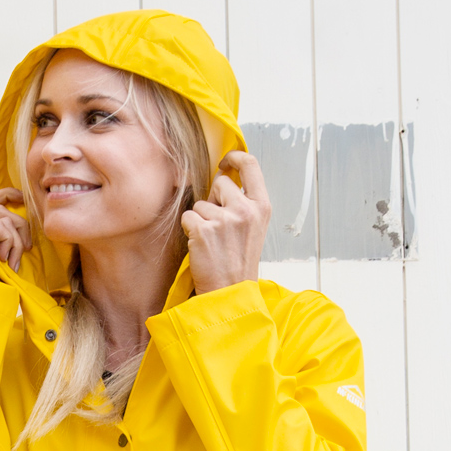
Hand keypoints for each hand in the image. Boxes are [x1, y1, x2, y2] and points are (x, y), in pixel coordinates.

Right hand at [0, 189, 27, 277]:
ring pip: (1, 215)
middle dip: (15, 208)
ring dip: (17, 237)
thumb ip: (7, 240)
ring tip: (16, 259)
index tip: (22, 199)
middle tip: (28, 233)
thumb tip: (25, 224)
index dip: (5, 195)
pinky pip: (0, 227)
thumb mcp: (5, 260)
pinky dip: (11, 242)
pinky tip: (8, 260)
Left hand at [183, 151, 271, 293]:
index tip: (226, 161)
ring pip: (201, 203)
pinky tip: (202, 247)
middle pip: (220, 182)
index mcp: (262, 207)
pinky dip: (190, 230)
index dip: (235, 157)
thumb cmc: (239, 262)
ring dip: (201, 219)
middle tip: (220, 227)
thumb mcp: (253, 228)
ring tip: (213, 242)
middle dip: (214, 199)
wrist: (231, 293)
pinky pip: (188, 217)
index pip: (251, 164)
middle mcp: (246, 210)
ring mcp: (225, 219)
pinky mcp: (204, 230)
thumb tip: (224, 176)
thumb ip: (243, 202)